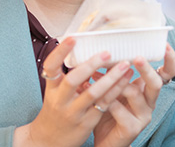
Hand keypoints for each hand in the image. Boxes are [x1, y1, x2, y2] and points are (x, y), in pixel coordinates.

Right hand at [13, 37, 133, 146]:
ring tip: (125, 65)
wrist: (48, 142)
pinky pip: (104, 105)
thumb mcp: (55, 93)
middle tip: (107, 53)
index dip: (60, 52)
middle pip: (72, 80)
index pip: (51, 67)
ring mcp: (74, 112)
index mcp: (51, 88)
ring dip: (111, 78)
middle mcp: (60, 100)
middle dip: (91, 65)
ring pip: (93, 93)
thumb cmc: (55, 111)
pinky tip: (126, 81)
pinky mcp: (87, 123)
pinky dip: (115, 92)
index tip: (73, 38)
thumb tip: (86, 54)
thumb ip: (67, 77)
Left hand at [93, 43, 174, 146]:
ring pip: (136, 94)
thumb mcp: (113, 88)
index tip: (165, 45)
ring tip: (97, 75)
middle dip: (147, 69)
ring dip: (117, 82)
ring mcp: (143, 116)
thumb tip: (104, 49)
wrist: (105, 141)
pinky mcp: (133, 129)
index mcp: (147, 89)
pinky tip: (95, 97)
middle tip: (137, 58)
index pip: (167, 73)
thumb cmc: (108, 111)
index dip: (170, 60)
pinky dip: (108, 102)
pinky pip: (122, 112)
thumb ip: (114, 72)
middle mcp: (149, 101)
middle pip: (157, 83)